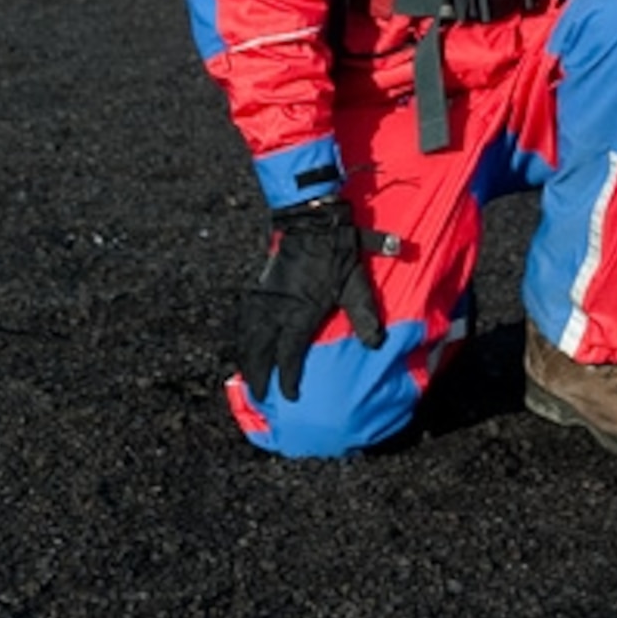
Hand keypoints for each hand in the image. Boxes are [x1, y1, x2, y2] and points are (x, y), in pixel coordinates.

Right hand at [234, 199, 387, 402]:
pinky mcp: (259, 287)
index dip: (288, 377)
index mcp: (301, 310)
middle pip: (261, 348)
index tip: (288, 396)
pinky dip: (240, 334)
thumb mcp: (356, 282)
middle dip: (259, 373)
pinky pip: (244, 316)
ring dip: (246, 357)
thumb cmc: (336, 252)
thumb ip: (364, 313)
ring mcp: (266, 298)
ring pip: (248, 334)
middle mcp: (279, 308)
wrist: (312, 221)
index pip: (290, 352)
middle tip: (260, 395)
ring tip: (248, 377)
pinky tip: (241, 343)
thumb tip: (376, 344)